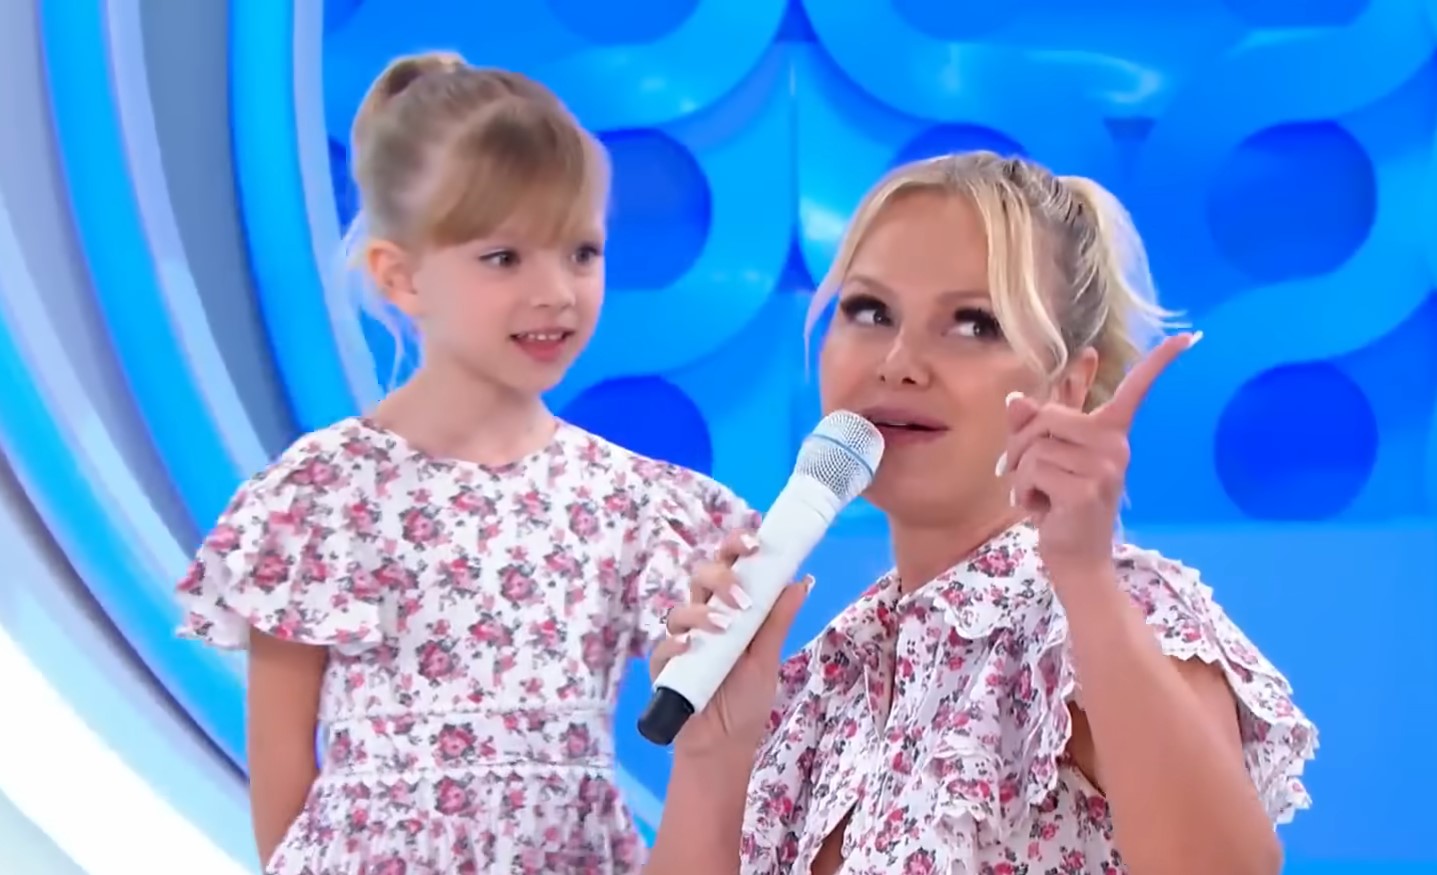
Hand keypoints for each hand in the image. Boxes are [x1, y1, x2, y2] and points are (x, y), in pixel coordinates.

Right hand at [648, 530, 810, 758]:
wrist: (724, 746)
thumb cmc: (746, 701)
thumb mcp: (767, 658)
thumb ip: (777, 620)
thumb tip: (801, 579)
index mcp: (731, 608)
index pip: (730, 566)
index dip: (737, 547)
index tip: (755, 543)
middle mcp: (704, 616)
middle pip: (701, 575)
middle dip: (719, 575)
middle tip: (740, 594)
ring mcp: (682, 639)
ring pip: (681, 607)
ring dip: (703, 612)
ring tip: (724, 628)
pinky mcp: (664, 665)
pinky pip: (664, 644)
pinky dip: (678, 643)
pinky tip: (692, 648)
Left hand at [1002, 332, 1198, 577]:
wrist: (1075, 557)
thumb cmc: (1058, 503)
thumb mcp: (1044, 458)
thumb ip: (1033, 427)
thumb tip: (1017, 399)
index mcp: (1111, 433)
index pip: (1136, 391)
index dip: (1159, 362)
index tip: (1189, 336)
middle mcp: (1115, 446)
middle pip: (1045, 417)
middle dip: (1021, 445)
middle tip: (1029, 475)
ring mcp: (1104, 467)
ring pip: (1033, 447)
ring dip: (1020, 474)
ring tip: (1040, 495)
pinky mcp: (1086, 489)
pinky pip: (1032, 471)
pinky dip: (1022, 492)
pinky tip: (1040, 509)